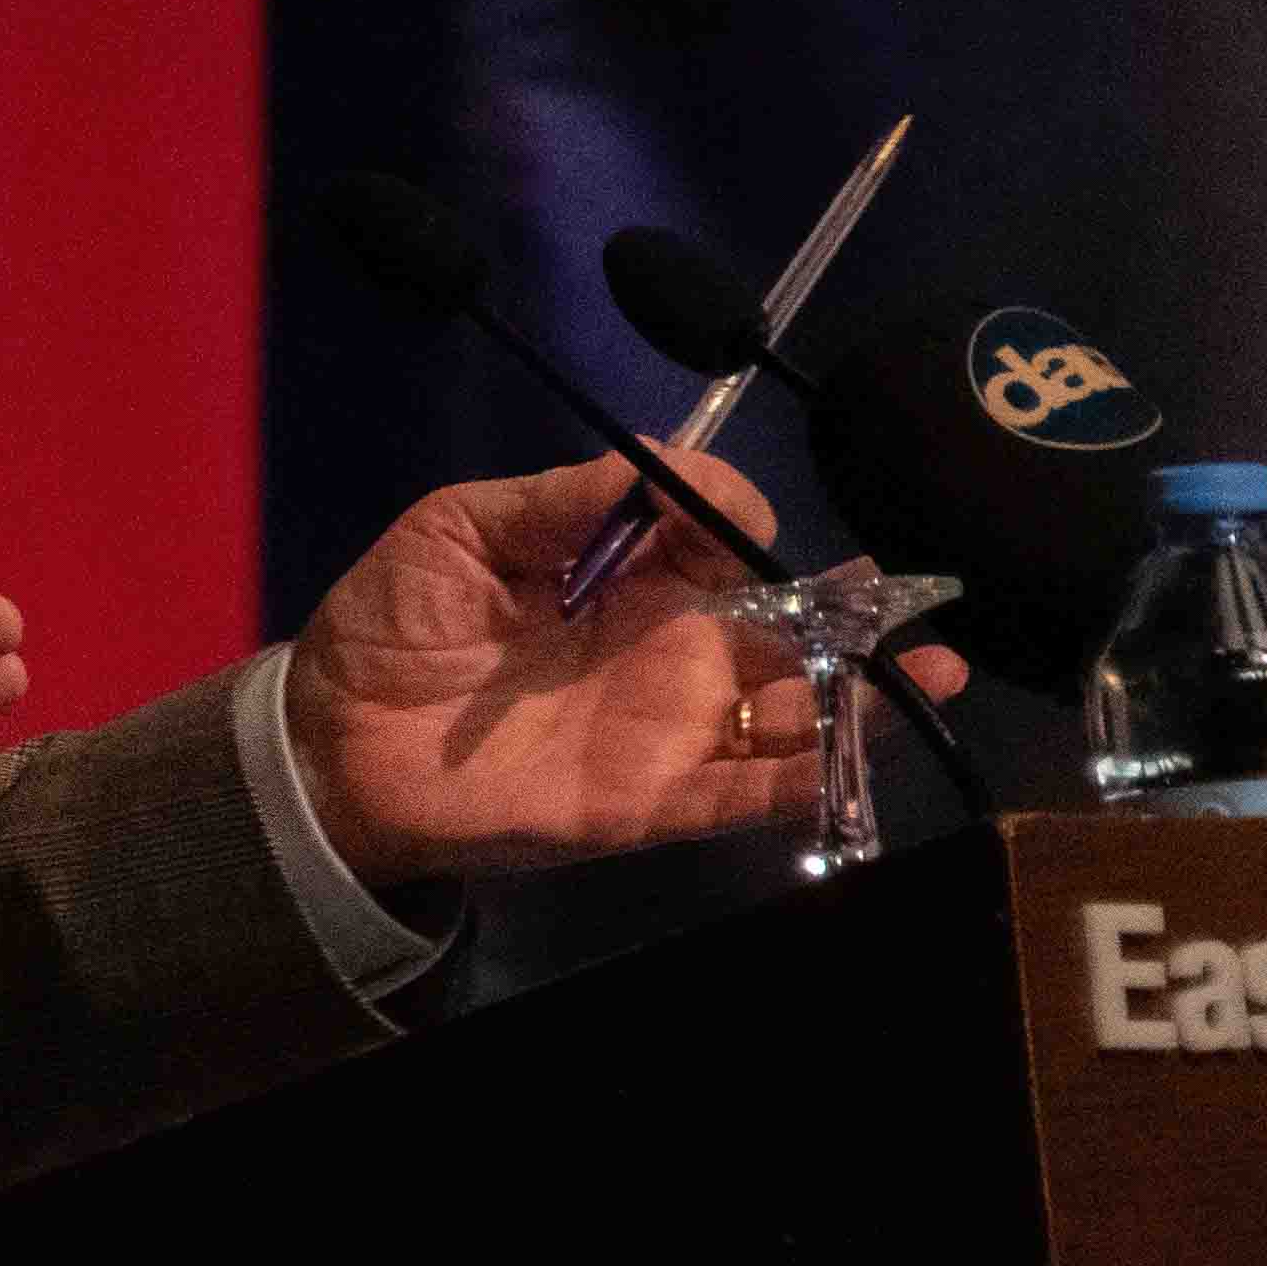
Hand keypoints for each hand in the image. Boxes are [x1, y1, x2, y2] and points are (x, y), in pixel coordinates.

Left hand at [279, 452, 964, 880]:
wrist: (334, 742)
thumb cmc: (394, 622)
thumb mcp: (462, 529)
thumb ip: (562, 497)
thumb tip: (668, 467)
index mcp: (627, 569)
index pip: (720, 531)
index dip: (734, 511)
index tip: (718, 510)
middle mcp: (668, 643)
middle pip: (788, 622)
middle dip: (855, 605)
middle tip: (905, 594)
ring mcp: (669, 723)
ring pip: (793, 709)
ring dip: (864, 693)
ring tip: (932, 670)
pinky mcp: (652, 798)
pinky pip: (749, 791)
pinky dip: (809, 778)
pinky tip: (856, 753)